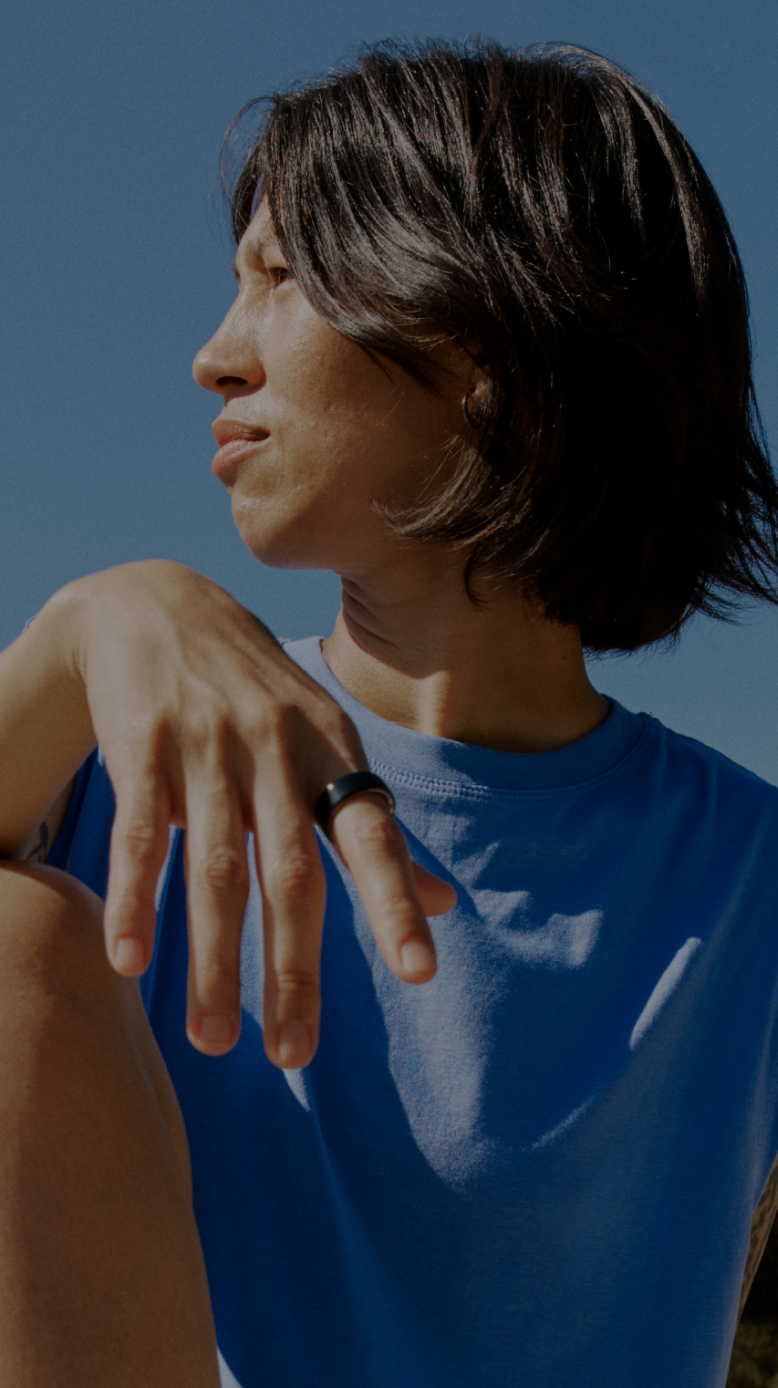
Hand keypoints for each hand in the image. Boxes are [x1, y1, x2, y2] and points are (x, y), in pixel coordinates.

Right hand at [61, 562, 453, 1064]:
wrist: (158, 604)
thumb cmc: (256, 692)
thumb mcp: (325, 742)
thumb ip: (374, 827)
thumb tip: (445, 906)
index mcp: (330, 753)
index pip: (370, 836)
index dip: (394, 901)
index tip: (419, 973)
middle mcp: (276, 750)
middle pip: (289, 873)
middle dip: (293, 966)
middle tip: (292, 1053)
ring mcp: (207, 746)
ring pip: (215, 867)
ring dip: (214, 958)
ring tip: (214, 1040)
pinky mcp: (142, 746)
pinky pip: (140, 834)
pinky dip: (135, 898)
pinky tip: (128, 962)